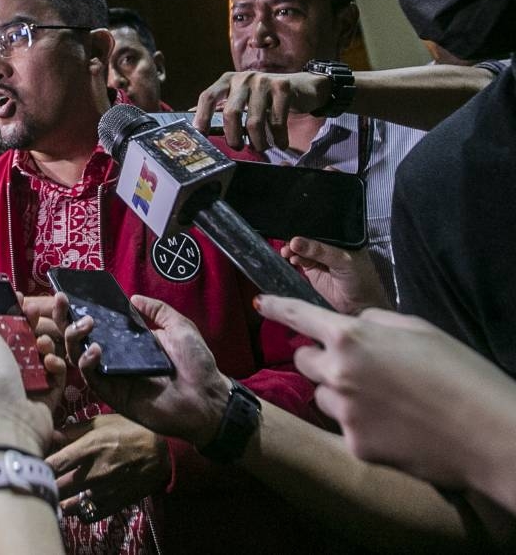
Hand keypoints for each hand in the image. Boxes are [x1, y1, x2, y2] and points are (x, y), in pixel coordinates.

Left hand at [0, 288, 65, 456]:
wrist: (11, 426)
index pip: (2, 327)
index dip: (12, 311)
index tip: (22, 297)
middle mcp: (8, 368)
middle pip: (25, 338)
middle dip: (32, 325)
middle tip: (37, 315)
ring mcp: (28, 383)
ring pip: (43, 353)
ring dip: (45, 344)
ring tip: (43, 345)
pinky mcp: (48, 395)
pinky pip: (56, 374)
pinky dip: (55, 367)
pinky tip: (51, 364)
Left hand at [46, 414, 168, 520]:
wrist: (162, 450)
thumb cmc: (129, 429)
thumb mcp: (101, 422)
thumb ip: (72, 431)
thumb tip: (48, 434)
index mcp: (88, 448)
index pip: (51, 464)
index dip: (36, 466)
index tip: (29, 464)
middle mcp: (94, 472)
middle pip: (56, 487)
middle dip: (45, 484)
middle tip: (39, 479)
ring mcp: (104, 491)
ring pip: (68, 506)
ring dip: (59, 500)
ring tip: (56, 492)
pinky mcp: (114, 503)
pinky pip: (87, 516)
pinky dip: (79, 511)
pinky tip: (77, 502)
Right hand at [60, 292, 229, 446]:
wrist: (208, 397)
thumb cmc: (197, 364)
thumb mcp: (179, 327)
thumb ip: (158, 311)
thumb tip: (134, 298)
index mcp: (127, 343)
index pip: (96, 326)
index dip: (78, 310)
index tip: (68, 293)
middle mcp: (115, 359)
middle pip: (79, 340)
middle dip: (66, 320)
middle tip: (63, 301)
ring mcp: (112, 378)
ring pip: (79, 359)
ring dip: (75, 339)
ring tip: (86, 324)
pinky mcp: (114, 396)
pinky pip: (93, 380)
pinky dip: (88, 364)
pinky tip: (95, 349)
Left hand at [193, 70, 328, 150]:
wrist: (302, 87)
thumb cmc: (265, 98)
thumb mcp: (241, 98)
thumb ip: (221, 107)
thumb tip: (192, 121)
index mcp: (228, 80)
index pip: (208, 97)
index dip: (202, 117)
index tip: (201, 136)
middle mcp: (243, 78)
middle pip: (231, 113)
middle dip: (233, 137)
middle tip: (238, 147)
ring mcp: (263, 81)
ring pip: (254, 121)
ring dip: (258, 141)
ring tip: (261, 147)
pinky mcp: (283, 87)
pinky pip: (276, 121)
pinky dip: (278, 137)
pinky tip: (280, 143)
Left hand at [256, 295, 515, 491]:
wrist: (487, 432)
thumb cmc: (458, 372)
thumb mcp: (416, 329)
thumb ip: (373, 324)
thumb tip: (354, 327)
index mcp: (351, 337)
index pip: (298, 316)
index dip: (276, 307)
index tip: (259, 303)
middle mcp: (337, 372)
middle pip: (303, 360)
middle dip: (320, 359)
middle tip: (354, 366)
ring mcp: (342, 411)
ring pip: (321, 395)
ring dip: (339, 393)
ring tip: (384, 399)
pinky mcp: (353, 443)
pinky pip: (344, 426)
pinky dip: (361, 424)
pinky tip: (395, 426)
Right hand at [280, 237, 390, 313]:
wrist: (359, 307)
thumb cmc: (362, 280)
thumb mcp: (343, 260)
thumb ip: (320, 251)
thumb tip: (296, 242)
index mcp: (343, 239)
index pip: (322, 228)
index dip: (308, 228)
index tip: (295, 230)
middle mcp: (331, 247)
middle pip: (310, 238)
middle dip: (298, 239)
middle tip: (290, 243)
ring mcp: (320, 258)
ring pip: (302, 249)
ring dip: (293, 249)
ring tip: (287, 251)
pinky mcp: (312, 269)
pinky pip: (300, 260)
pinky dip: (294, 258)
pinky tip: (292, 259)